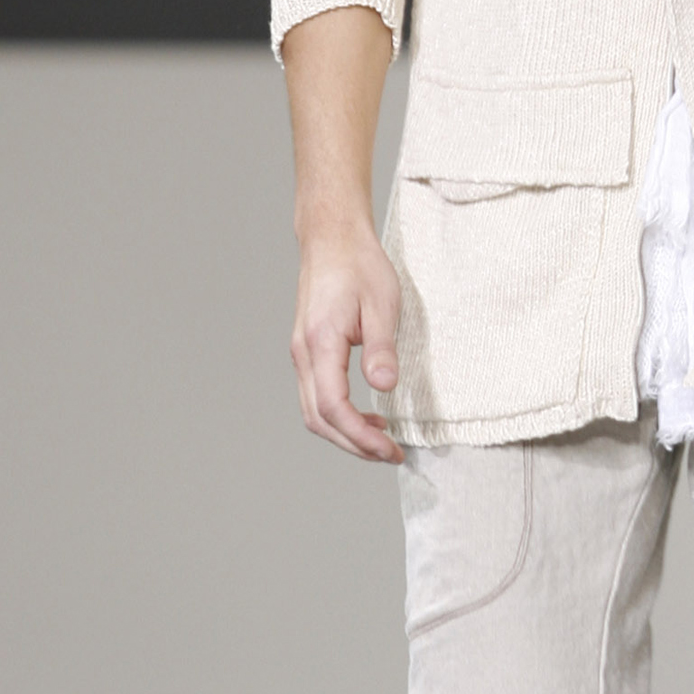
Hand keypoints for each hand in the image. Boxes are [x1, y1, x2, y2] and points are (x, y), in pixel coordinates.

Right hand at [291, 224, 405, 461]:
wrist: (332, 238)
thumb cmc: (358, 265)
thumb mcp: (382, 303)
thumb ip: (381, 348)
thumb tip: (384, 388)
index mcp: (320, 342)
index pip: (333, 407)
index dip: (361, 436)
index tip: (390, 448)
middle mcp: (303, 353)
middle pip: (319, 419)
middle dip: (354, 444)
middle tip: (391, 454)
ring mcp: (302, 353)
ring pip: (314, 411)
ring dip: (346, 433)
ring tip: (382, 441)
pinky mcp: (308, 351)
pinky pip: (317, 395)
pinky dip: (339, 416)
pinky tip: (368, 416)